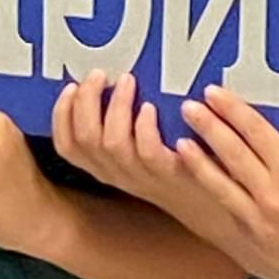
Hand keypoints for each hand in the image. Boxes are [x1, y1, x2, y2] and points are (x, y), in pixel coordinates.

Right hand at [53, 70, 231, 239]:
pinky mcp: (170, 174)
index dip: (62, 114)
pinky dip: (144, 126)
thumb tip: (109, 80)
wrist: (216, 204)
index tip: (72, 86)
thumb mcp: (139, 153)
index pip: (66, 145)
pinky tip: (150, 107)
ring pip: (111, 143)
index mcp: (104, 167)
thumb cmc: (178, 167)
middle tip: (99, 74)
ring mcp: (142, 177)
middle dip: (86, 100)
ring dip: (116, 106)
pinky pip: (147, 152)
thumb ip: (122, 126)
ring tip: (127, 80)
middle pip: (83, 139)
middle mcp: (116, 174)